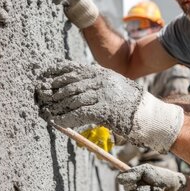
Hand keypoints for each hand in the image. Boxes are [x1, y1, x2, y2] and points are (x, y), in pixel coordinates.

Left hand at [36, 61, 184, 152]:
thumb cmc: (129, 104)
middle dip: (51, 91)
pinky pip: (80, 113)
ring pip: (72, 98)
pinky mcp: (105, 110)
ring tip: (45, 112)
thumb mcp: (112, 87)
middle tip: (40, 98)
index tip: (41, 77)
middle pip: (68, 83)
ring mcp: (103, 94)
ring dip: (56, 107)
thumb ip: (94, 85)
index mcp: (101, 72)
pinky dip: (66, 118)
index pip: (72, 68)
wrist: (150, 114)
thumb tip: (71, 90)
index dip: (54, 72)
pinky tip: (58, 122)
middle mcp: (101, 80)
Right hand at [117, 164, 186, 190]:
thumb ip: (133, 174)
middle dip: (143, 189)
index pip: (121, 180)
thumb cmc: (161, 176)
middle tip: (151, 185)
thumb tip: (118, 179)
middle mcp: (134, 186)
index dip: (127, 182)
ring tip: (158, 190)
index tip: (136, 181)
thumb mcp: (147, 171)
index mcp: (133, 176)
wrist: (175, 187)